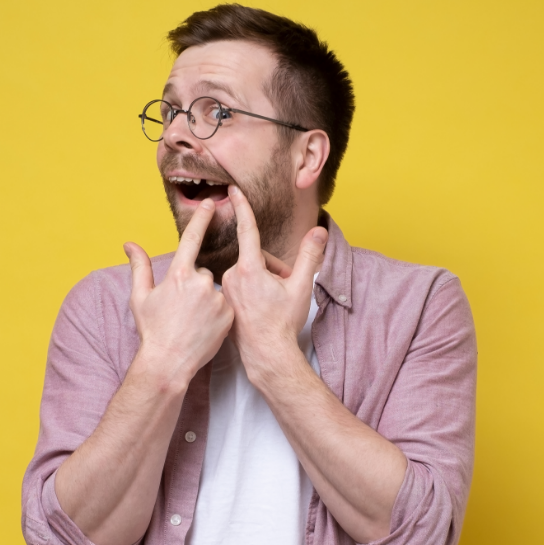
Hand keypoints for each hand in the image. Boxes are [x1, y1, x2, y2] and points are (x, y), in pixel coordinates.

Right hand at [124, 199, 233, 382]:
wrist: (169, 362)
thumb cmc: (152, 330)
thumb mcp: (140, 297)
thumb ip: (139, 267)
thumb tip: (129, 244)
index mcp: (178, 275)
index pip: (192, 238)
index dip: (202, 218)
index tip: (211, 203)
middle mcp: (200, 283)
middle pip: (201, 272)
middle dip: (193, 285)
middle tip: (182, 309)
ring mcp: (217, 298)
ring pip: (213, 289)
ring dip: (205, 298)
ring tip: (193, 320)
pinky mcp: (229, 313)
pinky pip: (224, 303)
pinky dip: (217, 311)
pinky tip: (205, 326)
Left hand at [221, 186, 326, 379]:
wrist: (266, 354)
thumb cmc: (282, 323)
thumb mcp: (301, 287)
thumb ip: (309, 256)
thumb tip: (319, 232)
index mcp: (249, 269)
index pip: (247, 230)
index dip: (242, 207)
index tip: (232, 190)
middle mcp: (232, 276)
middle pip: (255, 257)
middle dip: (273, 268)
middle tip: (284, 289)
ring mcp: (226, 290)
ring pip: (248, 272)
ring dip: (263, 280)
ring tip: (272, 302)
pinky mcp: (224, 300)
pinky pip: (240, 285)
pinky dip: (252, 290)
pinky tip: (260, 309)